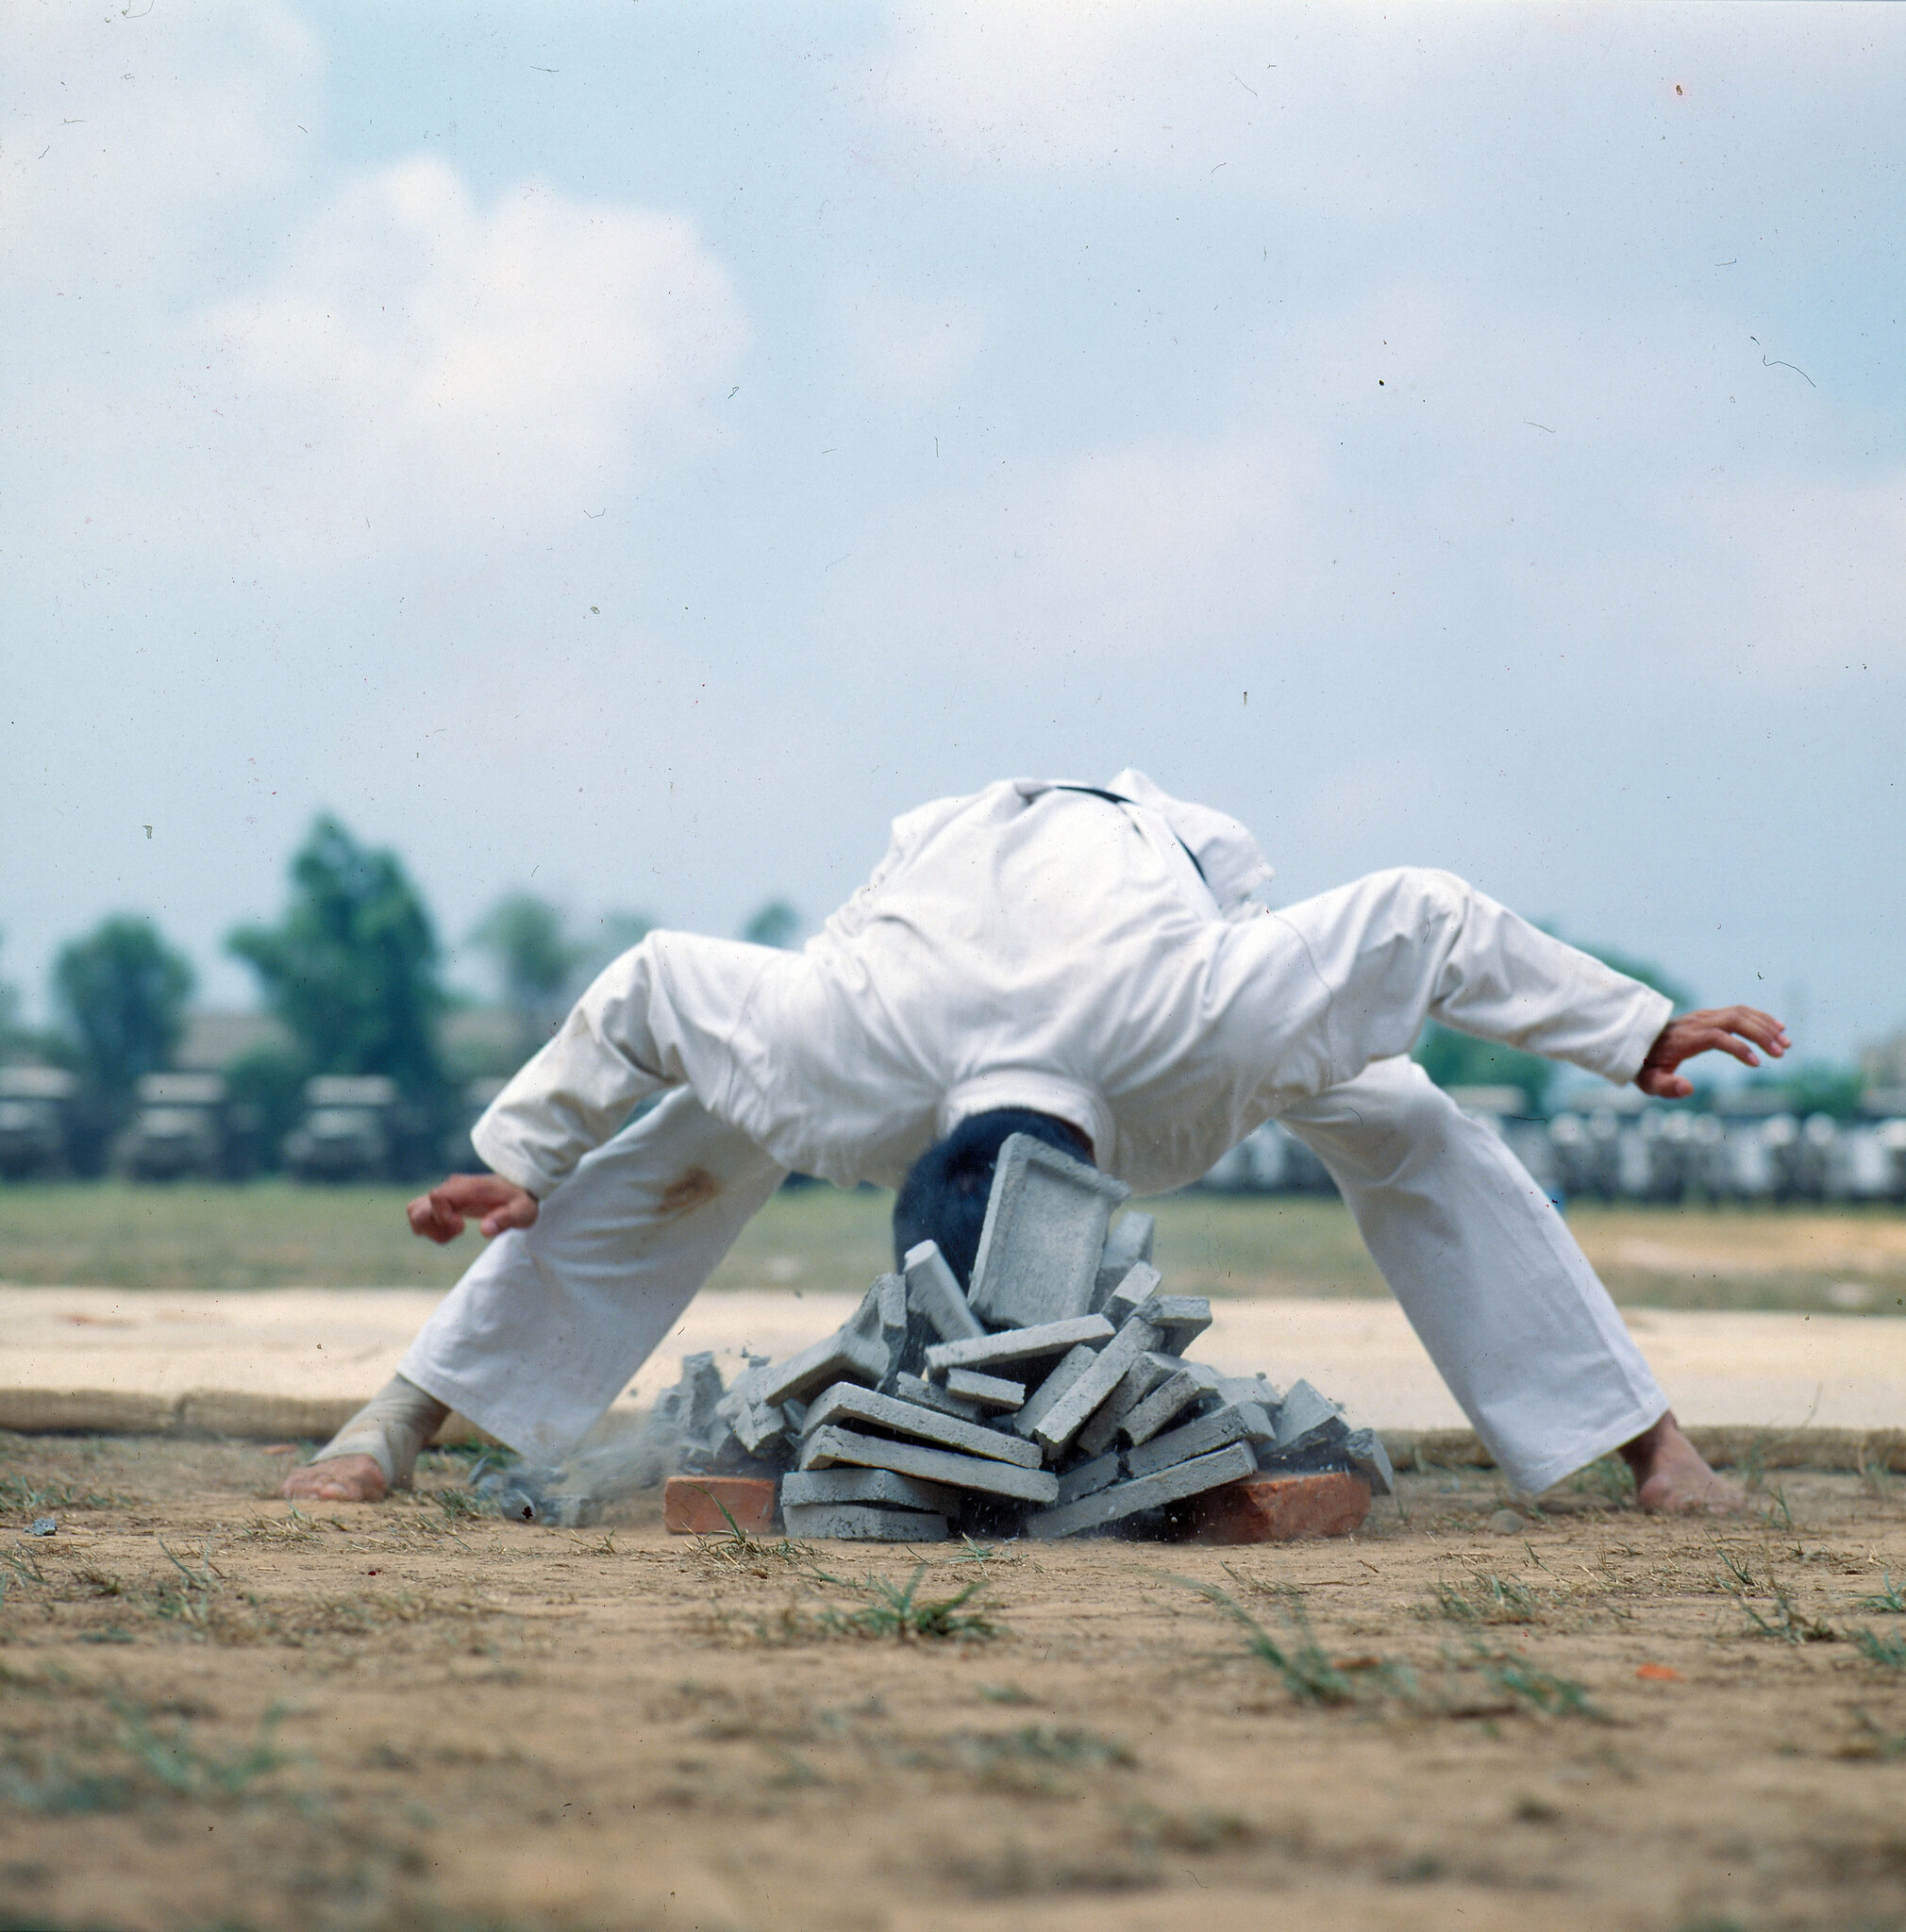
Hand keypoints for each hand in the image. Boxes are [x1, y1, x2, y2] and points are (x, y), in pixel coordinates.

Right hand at [406, 1173, 539, 1242]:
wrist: (520, 1186)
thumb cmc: (521, 1200)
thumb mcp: (523, 1212)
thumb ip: (506, 1220)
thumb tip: (485, 1231)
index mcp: (468, 1188)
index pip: (436, 1197)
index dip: (442, 1218)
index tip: (462, 1227)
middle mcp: (451, 1187)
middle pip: (416, 1207)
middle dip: (432, 1227)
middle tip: (458, 1231)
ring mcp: (445, 1193)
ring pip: (415, 1210)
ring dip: (428, 1229)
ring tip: (453, 1233)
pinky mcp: (443, 1200)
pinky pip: (421, 1213)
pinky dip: (429, 1227)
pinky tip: (452, 1231)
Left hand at [1636, 1005, 1789, 1099]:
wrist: (1637, 1042)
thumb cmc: (1645, 1066)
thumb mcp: (1648, 1082)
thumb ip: (1665, 1086)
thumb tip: (1688, 1089)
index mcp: (1685, 1038)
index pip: (1716, 1036)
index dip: (1738, 1047)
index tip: (1757, 1063)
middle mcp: (1696, 1022)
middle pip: (1733, 1019)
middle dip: (1760, 1034)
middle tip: (1782, 1053)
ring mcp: (1704, 1016)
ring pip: (1739, 1012)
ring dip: (1765, 1025)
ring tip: (1786, 1043)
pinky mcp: (1710, 1016)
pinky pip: (1739, 1011)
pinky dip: (1760, 1017)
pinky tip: (1778, 1028)